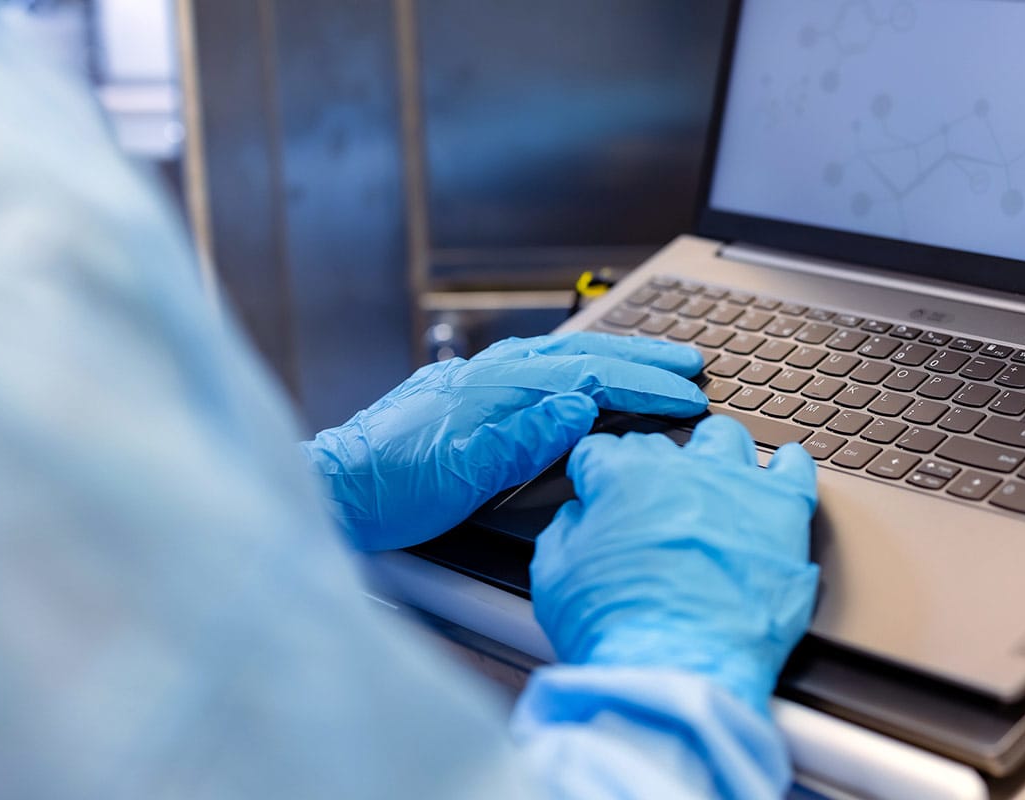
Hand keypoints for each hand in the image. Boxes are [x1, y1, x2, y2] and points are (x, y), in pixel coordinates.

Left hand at [302, 332, 707, 550]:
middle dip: (642, 357)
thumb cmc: (389, 488)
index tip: (687, 394)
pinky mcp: (468, 392)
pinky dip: (578, 364)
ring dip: (614, 355)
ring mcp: (478, 378)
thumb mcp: (461, 473)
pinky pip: (538, 365)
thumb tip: (581, 406)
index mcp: (495, 388)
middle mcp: (489, 373)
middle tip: (691, 363)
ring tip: (654, 361)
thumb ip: (525, 438)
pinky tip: (585, 373)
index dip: (644, 385)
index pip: (589, 376)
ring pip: (563, 355)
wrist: (332, 488)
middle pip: (582, 354)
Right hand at [530, 416, 819, 714]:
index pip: (602, 451)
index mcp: (623, 476)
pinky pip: (795, 468)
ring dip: (713, 454)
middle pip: (663, 446)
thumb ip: (565, 531)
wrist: (682, 669)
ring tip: (711, 480)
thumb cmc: (619, 630)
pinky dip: (787, 465)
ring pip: (726, 440)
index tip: (596, 488)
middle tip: (648, 507)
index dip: (594, 473)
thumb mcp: (554, 578)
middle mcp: (683, 468)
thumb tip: (578, 517)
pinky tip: (779, 473)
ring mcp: (738, 486)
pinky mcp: (785, 514)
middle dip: (649, 470)